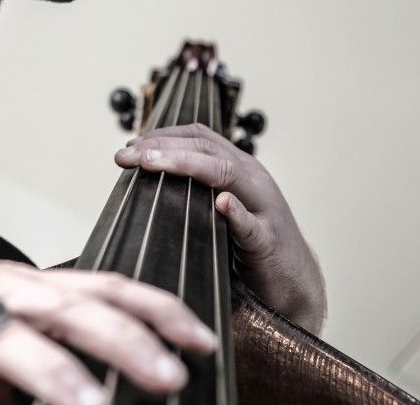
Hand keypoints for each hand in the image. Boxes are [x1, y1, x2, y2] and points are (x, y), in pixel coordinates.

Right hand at [0, 253, 218, 403]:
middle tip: (170, 376)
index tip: (202, 338)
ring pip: (5, 338)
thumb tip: (108, 387)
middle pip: (67, 307)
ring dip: (52, 374)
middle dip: (124, 339)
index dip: (155, 310)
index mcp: (25, 291)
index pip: (103, 289)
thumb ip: (48, 354)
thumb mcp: (0, 336)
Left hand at [114, 123, 326, 334]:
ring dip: (186, 165)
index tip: (130, 144)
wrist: (294, 283)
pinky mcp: (269, 243)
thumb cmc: (249, 246)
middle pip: (206, 149)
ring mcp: (264, 209)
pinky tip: (222, 204)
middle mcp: (253, 180)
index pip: (200, 137)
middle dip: (162, 147)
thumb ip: (194, 191)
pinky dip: (237, 213)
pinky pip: (253, 226)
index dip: (163, 135)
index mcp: (239, 169)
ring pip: (227, 174)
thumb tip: (144, 179)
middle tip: (125, 155)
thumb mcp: (220, 210)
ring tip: (152, 163)